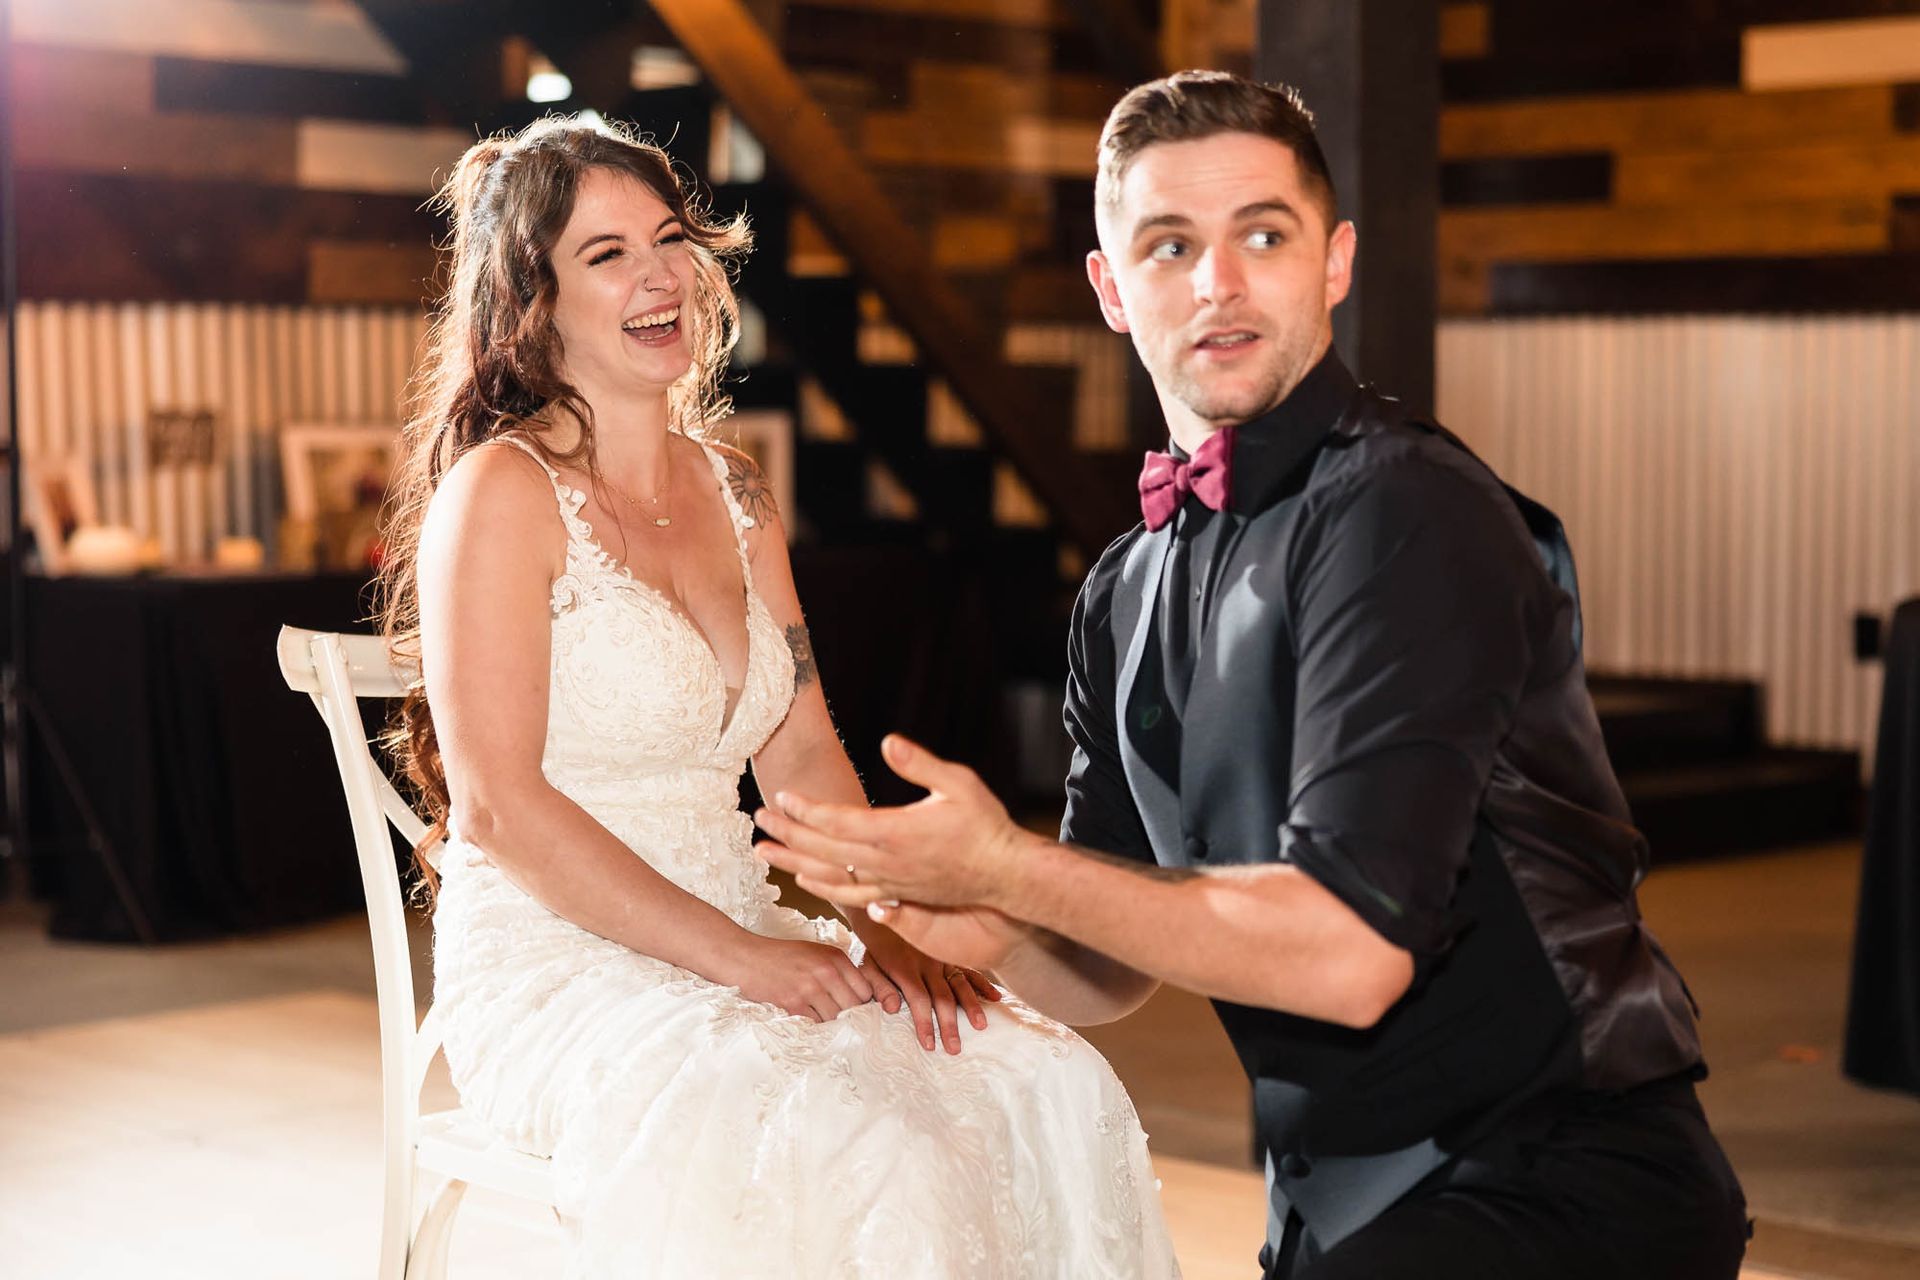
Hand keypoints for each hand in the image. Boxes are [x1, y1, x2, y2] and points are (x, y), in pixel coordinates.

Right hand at [721, 935, 874, 1022]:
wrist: (745, 957)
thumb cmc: (780, 957)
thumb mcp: (815, 954)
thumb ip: (838, 970)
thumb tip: (860, 997)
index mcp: (835, 957)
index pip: (865, 990)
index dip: (861, 1002)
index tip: (852, 1008)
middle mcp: (826, 972)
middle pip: (854, 1007)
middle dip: (849, 1016)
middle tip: (838, 1019)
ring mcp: (810, 988)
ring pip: (836, 1019)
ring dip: (830, 1023)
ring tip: (819, 1018)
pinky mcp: (793, 1004)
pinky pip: (815, 1025)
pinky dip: (813, 1026)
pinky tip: (805, 1019)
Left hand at [755, 734, 1025, 911]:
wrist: (1005, 874)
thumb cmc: (985, 824)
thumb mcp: (958, 783)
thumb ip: (920, 763)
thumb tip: (887, 740)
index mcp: (894, 833)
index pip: (837, 822)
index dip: (806, 810)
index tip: (782, 796)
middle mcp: (884, 862)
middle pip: (822, 849)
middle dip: (787, 832)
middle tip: (757, 819)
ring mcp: (888, 882)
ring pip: (828, 875)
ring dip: (792, 862)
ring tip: (762, 852)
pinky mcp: (895, 895)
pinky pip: (848, 895)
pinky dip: (821, 887)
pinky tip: (803, 879)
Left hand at [856, 920, 1002, 1054]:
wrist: (886, 917)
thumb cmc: (874, 949)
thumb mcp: (867, 967)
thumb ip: (879, 987)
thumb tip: (893, 1009)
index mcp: (905, 968)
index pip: (918, 1000)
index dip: (924, 1023)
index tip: (929, 1045)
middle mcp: (927, 964)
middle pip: (942, 997)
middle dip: (949, 1025)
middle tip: (955, 1049)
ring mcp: (942, 958)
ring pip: (960, 984)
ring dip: (971, 1006)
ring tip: (980, 1026)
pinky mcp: (950, 955)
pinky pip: (969, 969)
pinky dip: (983, 983)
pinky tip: (995, 998)